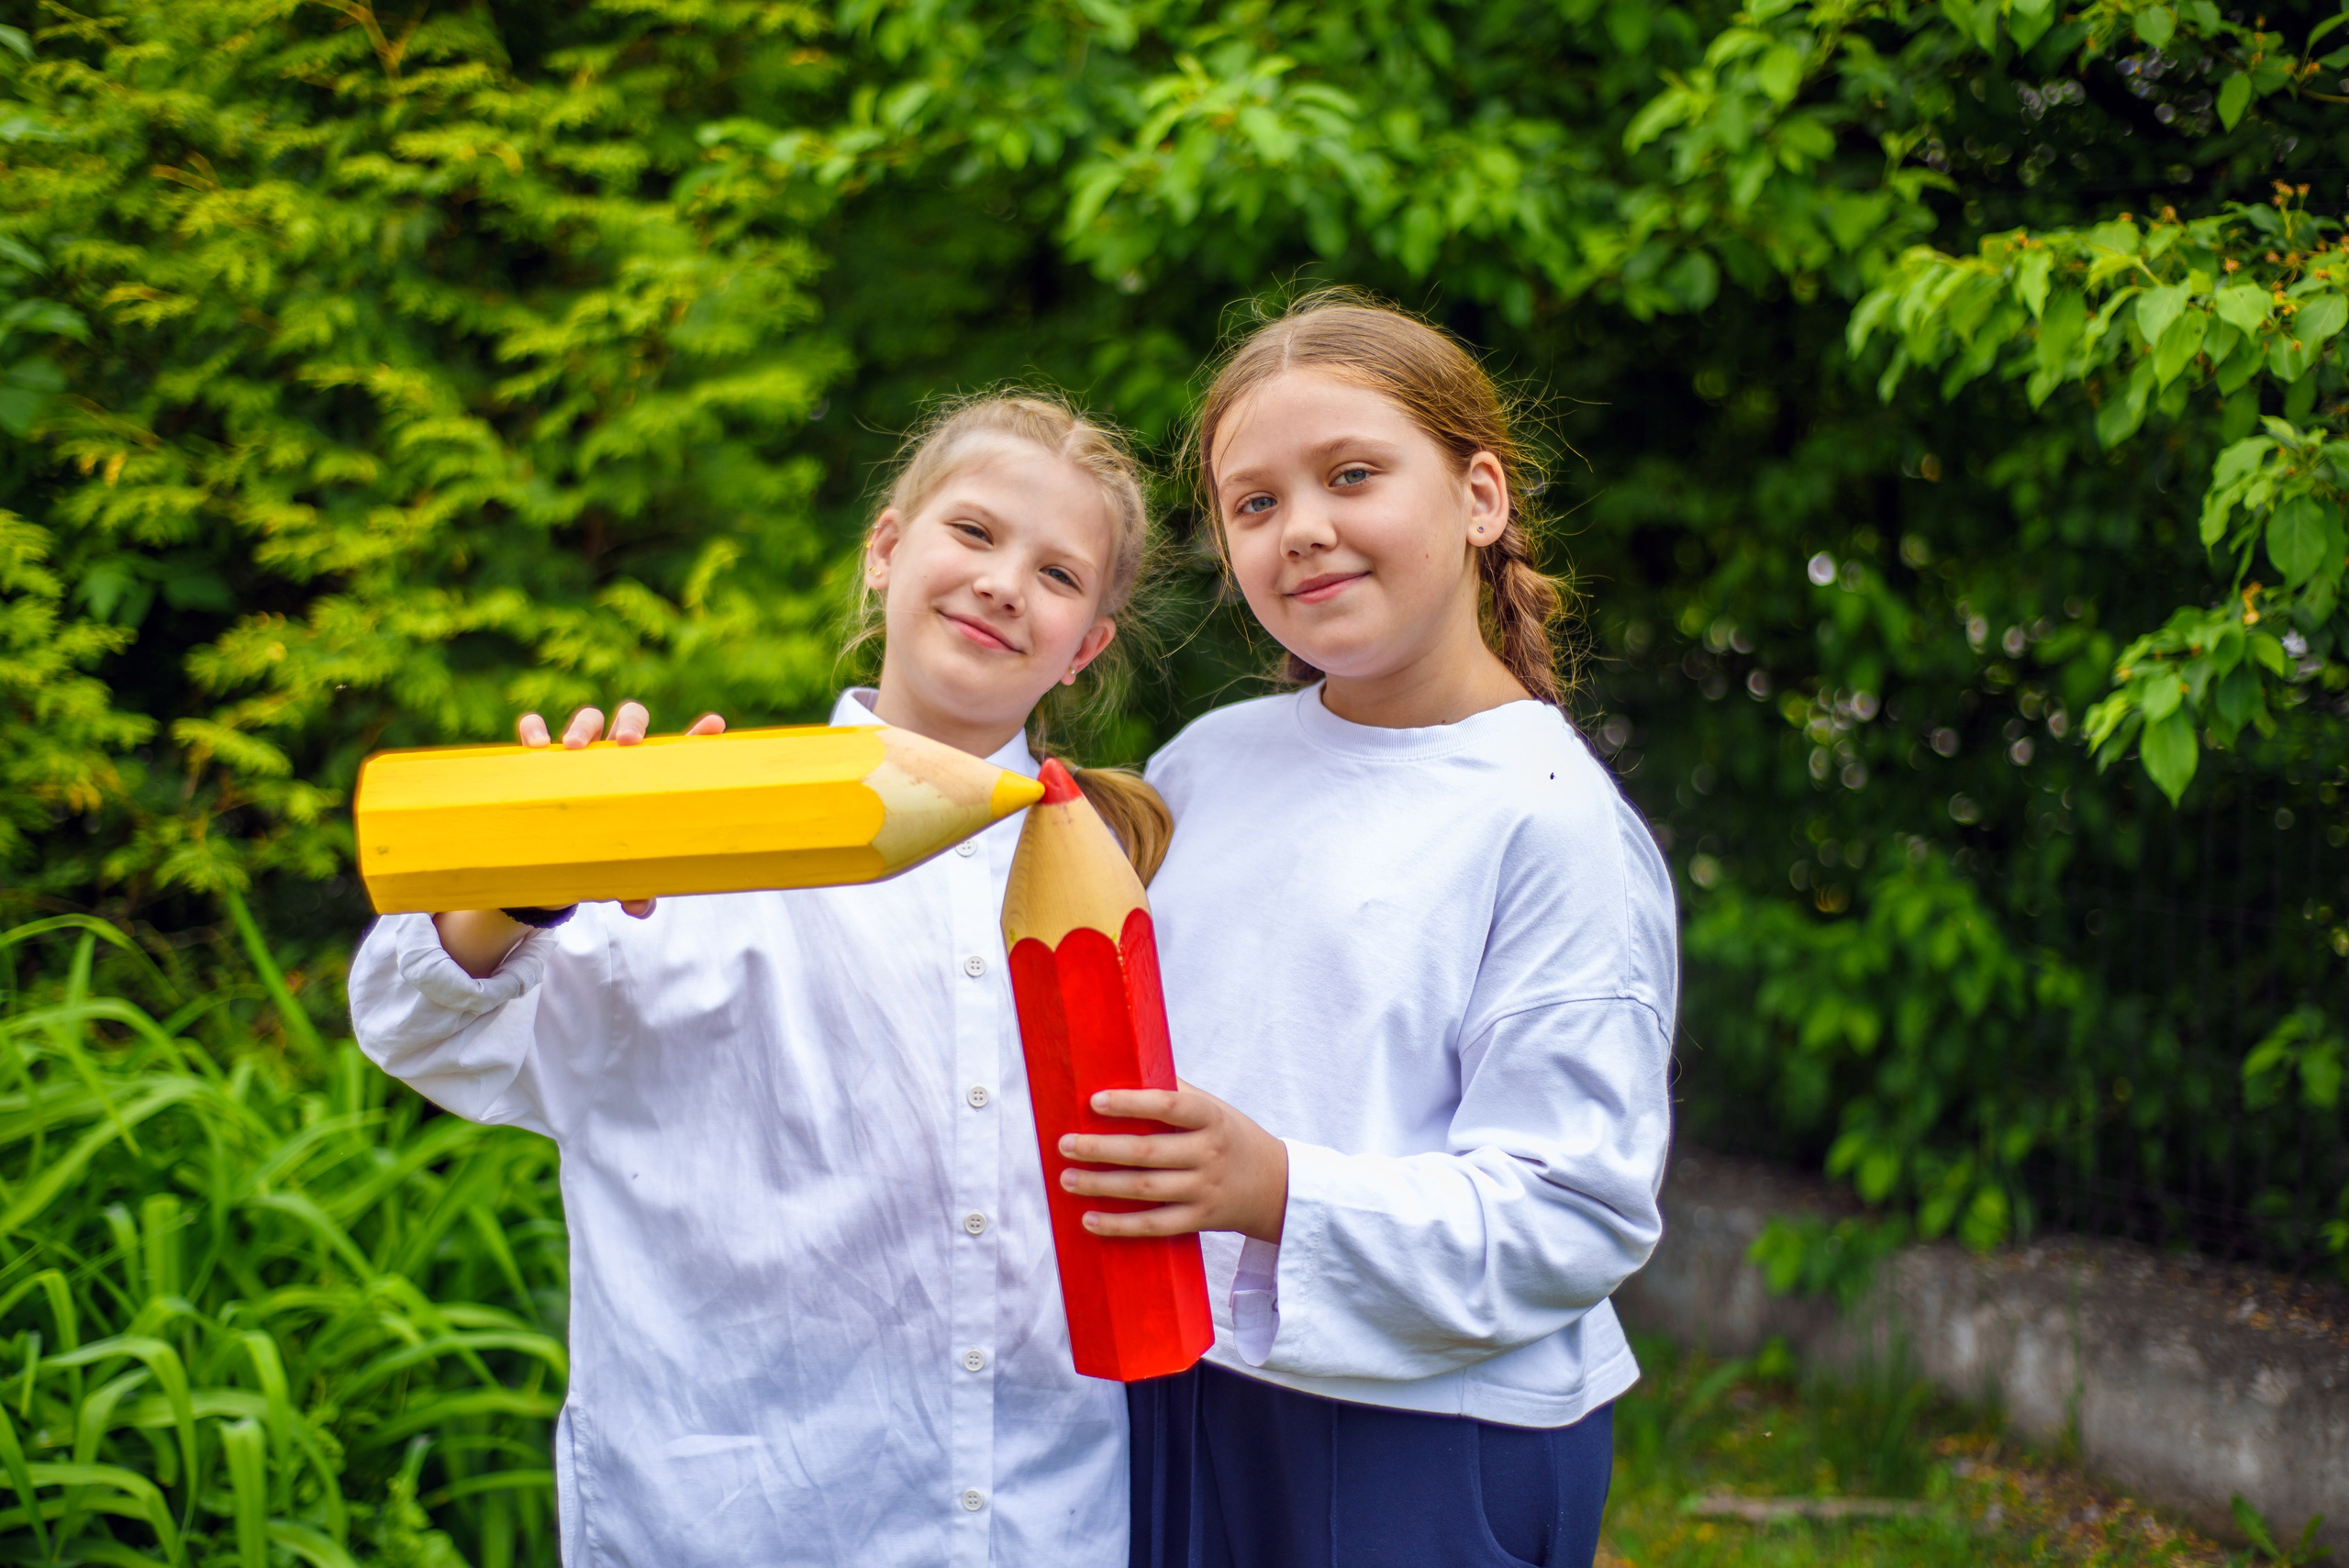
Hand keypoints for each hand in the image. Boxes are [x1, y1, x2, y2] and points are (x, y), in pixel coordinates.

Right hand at [514, 700, 724, 917]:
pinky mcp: (542, 763)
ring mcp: (579, 757)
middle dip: (631, 723)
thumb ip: (634, 887)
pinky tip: (537, 747)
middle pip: (630, 720)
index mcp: (647, 778)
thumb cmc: (603, 860)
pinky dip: (533, 729)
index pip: (677, 751)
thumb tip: (638, 907)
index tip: (713, 725)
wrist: (556, 864)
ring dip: (584, 725)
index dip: (698, 735)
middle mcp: (616, 759)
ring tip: (576, 748)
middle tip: (627, 743)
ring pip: (588, 719)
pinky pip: (533, 730)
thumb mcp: (621, 875)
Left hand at [1058, 1080, 1288, 1242]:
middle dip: (1100, 1148)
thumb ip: (1175, 1090)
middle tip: (1065, 1144)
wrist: (1275, 1187)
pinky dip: (1120, 1225)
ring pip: (1145, 1190)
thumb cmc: (1229, 1136)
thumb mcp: (1214, 1107)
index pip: (1170, 1106)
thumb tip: (1124, 1064)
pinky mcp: (1198, 1220)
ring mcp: (1204, 1190)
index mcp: (1212, 1118)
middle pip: (1147, 1152)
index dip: (1131, 1102)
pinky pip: (1154, 1225)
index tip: (1094, 1101)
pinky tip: (1089, 1219)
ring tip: (1067, 1178)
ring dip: (1101, 1185)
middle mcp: (1209, 1154)